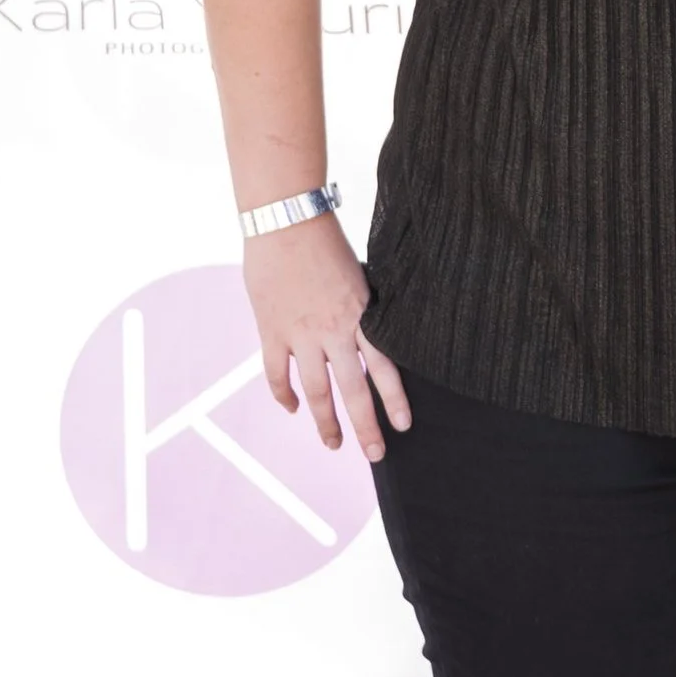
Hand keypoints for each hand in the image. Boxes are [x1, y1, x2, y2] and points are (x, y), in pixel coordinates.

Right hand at [242, 213, 411, 458]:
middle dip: (365, 426)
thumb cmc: (326, 241)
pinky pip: (276, 372)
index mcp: (361, 316)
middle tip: (375, 455)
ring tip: (333, 444)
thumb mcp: (359, 276)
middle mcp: (334, 331)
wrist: (286, 221)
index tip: (403, 426)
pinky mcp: (272, 331)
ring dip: (325, 421)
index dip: (394, 399)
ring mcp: (300, 334)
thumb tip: (374, 331)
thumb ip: (365, 309)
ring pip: (315, 391)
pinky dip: (283, 395)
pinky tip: (292, 409)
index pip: (385, 367)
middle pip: (353, 390)